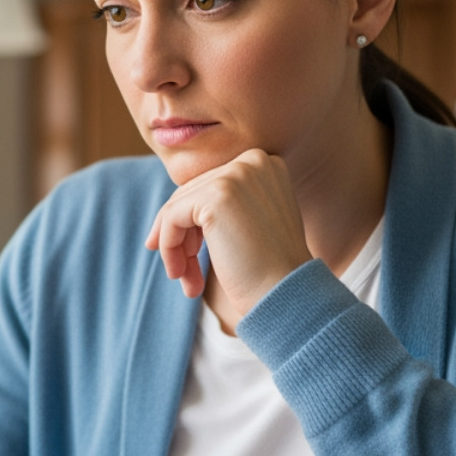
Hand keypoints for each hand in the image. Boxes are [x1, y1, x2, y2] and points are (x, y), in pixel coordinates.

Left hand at [146, 149, 310, 324]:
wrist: (286, 294)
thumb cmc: (270, 270)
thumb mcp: (252, 223)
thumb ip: (225, 204)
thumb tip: (172, 207)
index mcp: (265, 164)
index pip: (210, 185)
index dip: (194, 222)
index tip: (189, 253)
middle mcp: (253, 161)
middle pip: (192, 194)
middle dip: (181, 237)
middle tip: (182, 274)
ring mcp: (235, 176)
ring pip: (178, 207)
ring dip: (174, 247)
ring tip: (185, 279)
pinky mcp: (215, 197)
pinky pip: (171, 218)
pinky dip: (169, 247)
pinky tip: (181, 275)